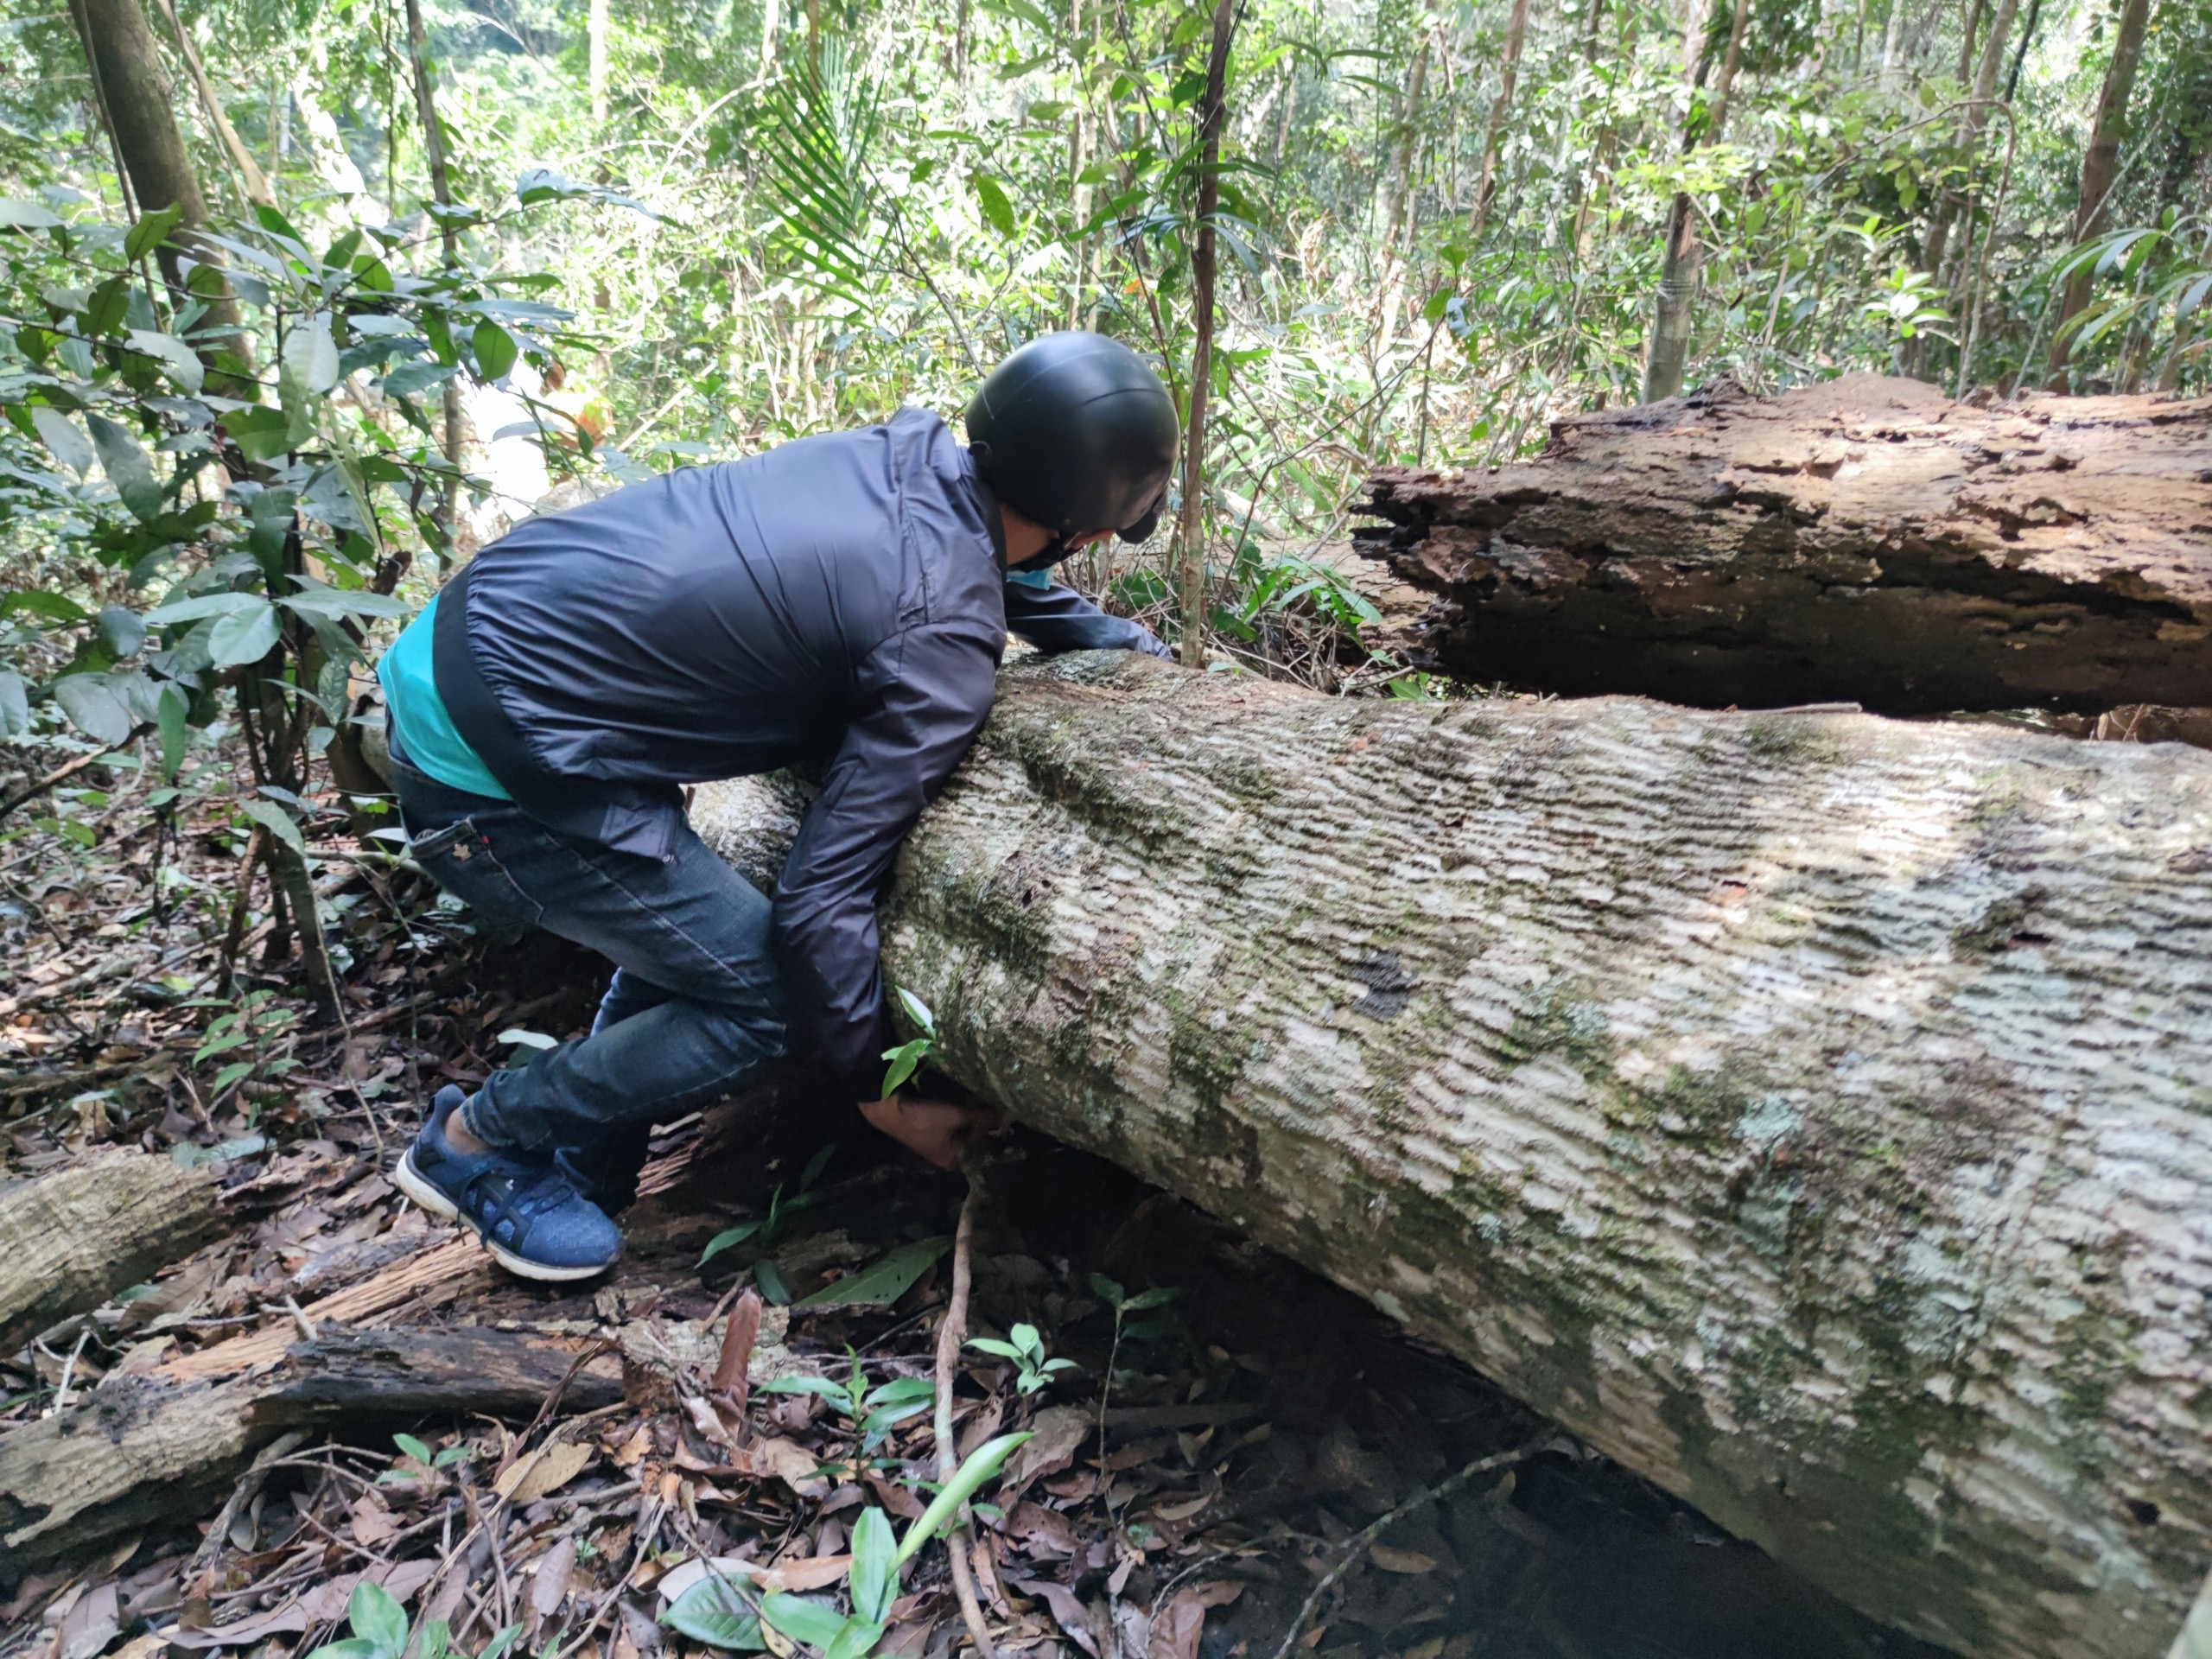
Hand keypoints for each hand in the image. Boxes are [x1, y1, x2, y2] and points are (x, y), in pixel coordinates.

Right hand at [859, 1093, 1000, 1169]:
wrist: (888, 1108)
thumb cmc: (923, 1119)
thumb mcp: (957, 1117)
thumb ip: (983, 1118)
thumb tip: (1009, 1117)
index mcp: (952, 1161)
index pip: (982, 1149)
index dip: (994, 1133)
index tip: (1005, 1118)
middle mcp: (945, 1155)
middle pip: (972, 1139)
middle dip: (982, 1123)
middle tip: (993, 1105)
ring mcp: (936, 1142)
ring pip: (962, 1129)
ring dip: (970, 1116)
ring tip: (981, 1100)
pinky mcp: (929, 1128)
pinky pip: (951, 1122)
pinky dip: (958, 1113)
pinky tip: (964, 1099)